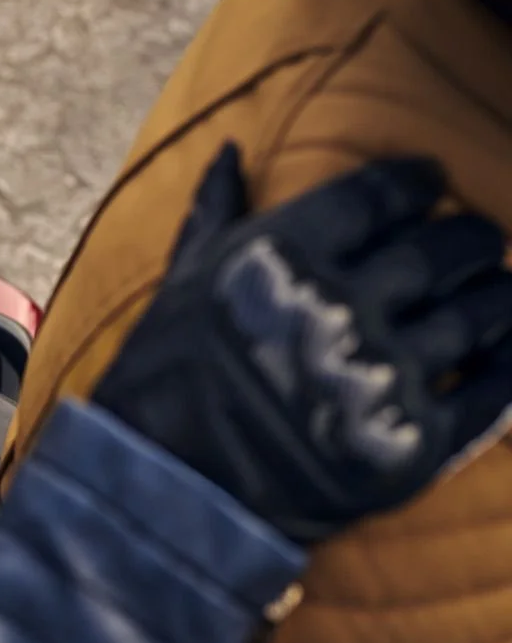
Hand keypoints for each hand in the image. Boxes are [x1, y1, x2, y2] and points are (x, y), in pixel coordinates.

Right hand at [92, 144, 511, 545]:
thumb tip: (230, 149)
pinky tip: (504, 351)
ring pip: (480, 315)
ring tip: (494, 292)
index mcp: (277, 260)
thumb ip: (216, 214)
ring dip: (498, 296)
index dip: (417, 182)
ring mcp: (376, 381)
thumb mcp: (182, 284)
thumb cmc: (165, 381)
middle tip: (474, 241)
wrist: (165, 492)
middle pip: (443, 249)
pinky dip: (508, 365)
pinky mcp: (406, 448)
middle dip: (469, 239)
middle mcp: (333, 311)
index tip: (430, 182)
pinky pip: (491, 392)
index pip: (380, 194)